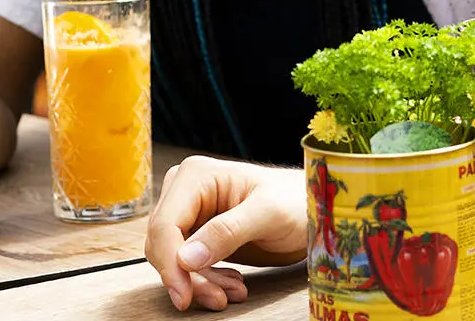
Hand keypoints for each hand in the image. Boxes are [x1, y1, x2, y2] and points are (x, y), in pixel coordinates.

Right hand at [144, 156, 308, 311]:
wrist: (311, 210)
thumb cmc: (296, 200)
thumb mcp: (268, 213)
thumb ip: (228, 231)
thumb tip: (186, 257)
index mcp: (195, 176)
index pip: (164, 226)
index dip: (170, 264)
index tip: (184, 295)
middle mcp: (186, 192)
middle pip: (164, 245)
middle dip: (188, 277)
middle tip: (219, 298)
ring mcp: (191, 214)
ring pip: (174, 260)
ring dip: (200, 282)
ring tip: (234, 291)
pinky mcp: (199, 235)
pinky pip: (188, 266)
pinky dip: (207, 281)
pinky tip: (233, 283)